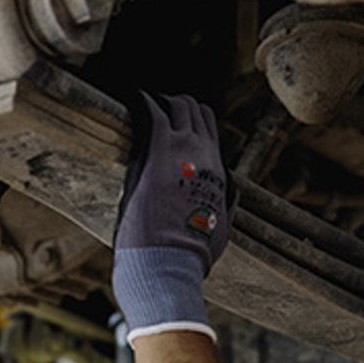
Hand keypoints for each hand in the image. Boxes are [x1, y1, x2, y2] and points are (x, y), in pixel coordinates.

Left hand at [112, 94, 234, 342]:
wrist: (168, 264)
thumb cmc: (188, 257)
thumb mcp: (220, 231)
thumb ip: (226, 207)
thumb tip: (231, 193)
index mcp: (217, 172)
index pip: (209, 129)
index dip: (192, 122)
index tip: (174, 124)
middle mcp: (204, 155)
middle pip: (195, 111)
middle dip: (174, 106)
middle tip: (154, 110)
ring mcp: (181, 149)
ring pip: (177, 105)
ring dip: (159, 102)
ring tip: (141, 104)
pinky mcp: (156, 151)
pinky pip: (151, 111)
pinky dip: (142, 101)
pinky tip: (132, 98)